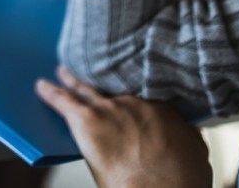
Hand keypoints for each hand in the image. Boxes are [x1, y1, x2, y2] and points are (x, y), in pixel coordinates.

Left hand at [37, 67, 211, 187]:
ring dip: (72, 78)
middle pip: (111, 82)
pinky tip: (42, 87)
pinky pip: (64, 101)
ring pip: (85, 87)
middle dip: (101, 74)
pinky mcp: (88, 121)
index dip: (132, 84)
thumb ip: (188, 136)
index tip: (127, 78)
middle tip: (93, 63)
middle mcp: (134, 101)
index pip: (143, 87)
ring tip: (63, 70)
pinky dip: (51, 93)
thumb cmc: (181, 180)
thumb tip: (189, 131)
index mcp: (161, 106)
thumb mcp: (197, 154)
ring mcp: (110, 108)